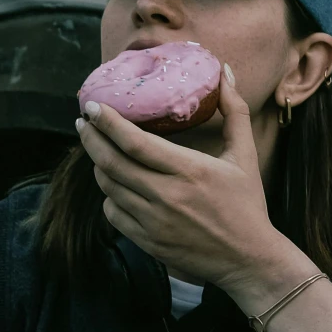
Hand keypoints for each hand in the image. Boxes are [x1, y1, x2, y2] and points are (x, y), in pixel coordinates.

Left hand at [77, 65, 300, 296]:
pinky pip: (113, 214)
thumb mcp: (245, 155)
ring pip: (109, 187)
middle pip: (111, 163)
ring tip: (100, 149)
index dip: (107, 122)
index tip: (92, 107)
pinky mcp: (148, 241)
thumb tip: (223, 72)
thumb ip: (234, 111)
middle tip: (84, 123)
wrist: (248, 259)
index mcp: (189, 170)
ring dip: (99, 165)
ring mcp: (154, 222)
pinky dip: (110, 196)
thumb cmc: (246, 204)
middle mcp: (166, 196)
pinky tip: (116, 185)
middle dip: (91, 138)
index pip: (134, 142)